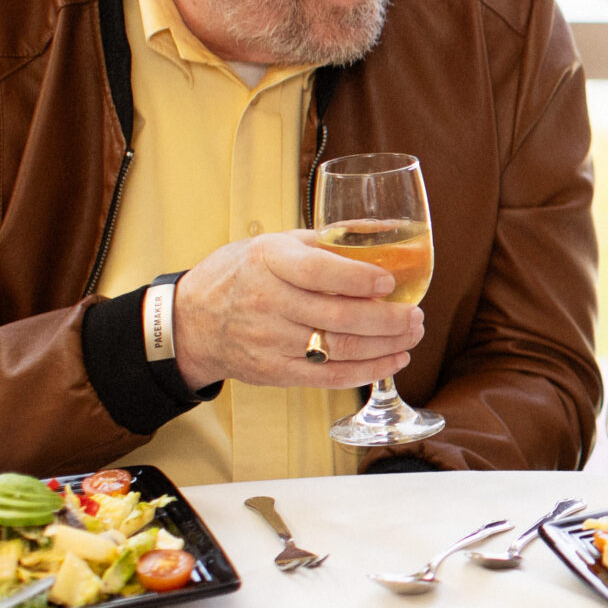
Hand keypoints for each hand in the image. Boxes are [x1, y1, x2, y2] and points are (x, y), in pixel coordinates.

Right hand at [173, 231, 422, 391]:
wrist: (191, 321)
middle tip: (416, 315)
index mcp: (268, 260)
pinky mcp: (274, 372)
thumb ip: (326, 240)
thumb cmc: (243, 274)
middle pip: (338, 315)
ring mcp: (269, 340)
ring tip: (412, 335)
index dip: (360, 278)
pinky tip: (393, 360)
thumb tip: (384, 230)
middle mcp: (266, 301)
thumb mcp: (275, 244)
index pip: (319, 271)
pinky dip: (368, 371)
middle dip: (388, 319)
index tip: (391, 282)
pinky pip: (329, 376)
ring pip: (340, 348)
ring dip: (386, 345)